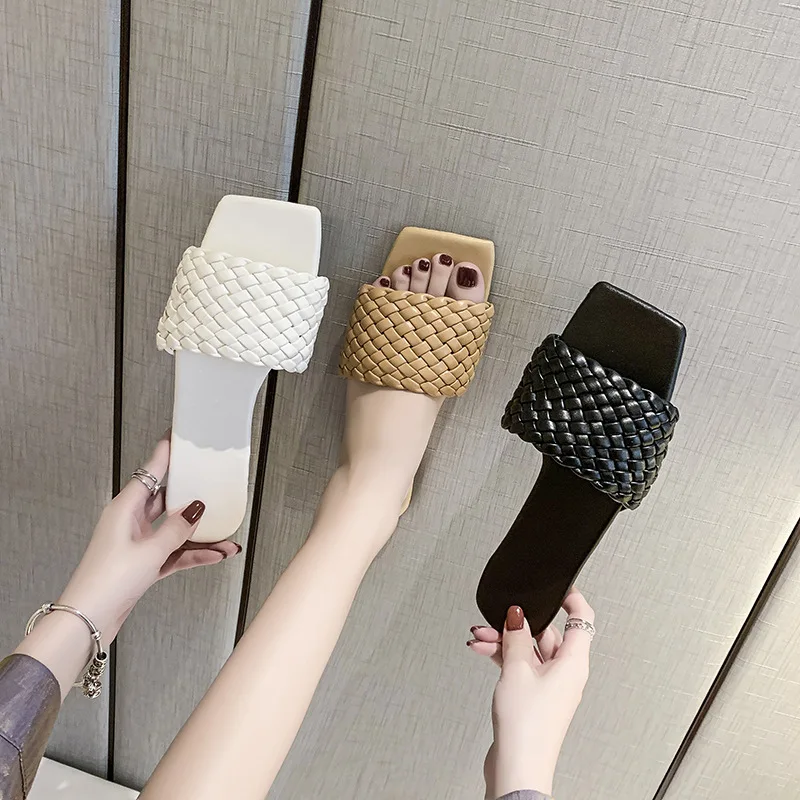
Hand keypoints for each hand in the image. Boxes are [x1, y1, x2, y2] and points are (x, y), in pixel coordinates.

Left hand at [58, 433, 240, 641]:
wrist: (88, 620)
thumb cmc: (107, 581)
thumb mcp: (150, 551)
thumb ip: (177, 529)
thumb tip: (196, 510)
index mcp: (125, 509)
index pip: (150, 472)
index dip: (165, 455)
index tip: (177, 438)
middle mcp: (130, 522)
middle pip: (166, 500)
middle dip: (192, 496)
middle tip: (211, 482)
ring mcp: (137, 544)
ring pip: (175, 531)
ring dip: (200, 536)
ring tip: (227, 537)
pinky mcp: (143, 564)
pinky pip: (175, 553)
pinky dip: (193, 554)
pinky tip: (215, 555)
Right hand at [467, 590, 594, 798]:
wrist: (517, 765)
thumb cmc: (527, 727)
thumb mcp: (517, 669)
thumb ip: (516, 636)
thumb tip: (517, 614)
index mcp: (573, 662)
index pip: (582, 618)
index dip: (571, 598)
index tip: (558, 585)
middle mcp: (565, 672)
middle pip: (547, 633)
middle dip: (517, 624)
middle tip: (495, 619)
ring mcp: (550, 685)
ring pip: (529, 650)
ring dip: (505, 641)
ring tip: (480, 637)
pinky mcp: (535, 696)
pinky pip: (522, 666)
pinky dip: (504, 657)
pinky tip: (484, 651)